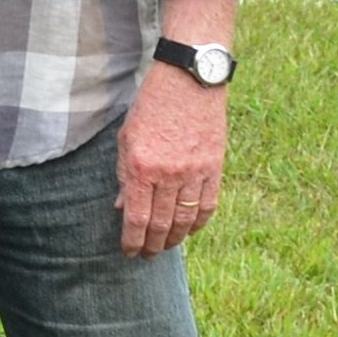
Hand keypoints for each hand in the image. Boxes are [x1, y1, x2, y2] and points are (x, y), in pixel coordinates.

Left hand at [117, 60, 228, 254]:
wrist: (189, 81)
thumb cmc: (151, 107)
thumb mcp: (127, 139)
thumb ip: (125, 176)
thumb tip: (122, 208)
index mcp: (142, 167)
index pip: (137, 218)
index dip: (132, 241)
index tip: (129, 252)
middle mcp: (169, 173)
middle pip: (161, 224)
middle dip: (152, 245)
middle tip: (147, 255)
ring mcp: (195, 171)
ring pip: (185, 219)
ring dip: (175, 238)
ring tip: (166, 246)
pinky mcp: (215, 166)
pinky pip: (208, 205)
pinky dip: (199, 223)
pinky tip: (190, 230)